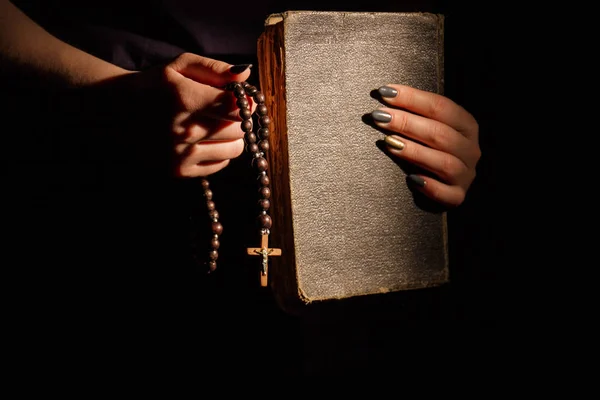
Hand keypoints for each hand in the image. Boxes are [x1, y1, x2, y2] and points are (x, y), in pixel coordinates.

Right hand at [72, 53, 253, 177]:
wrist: (117, 113)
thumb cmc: (155, 86)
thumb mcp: (180, 66)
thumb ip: (215, 69)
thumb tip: (245, 76)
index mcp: (183, 98)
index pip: (235, 107)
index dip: (246, 103)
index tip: (245, 100)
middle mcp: (182, 129)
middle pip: (238, 129)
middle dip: (240, 120)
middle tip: (229, 113)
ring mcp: (180, 153)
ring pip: (234, 149)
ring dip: (233, 138)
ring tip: (218, 127)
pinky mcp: (178, 170)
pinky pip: (220, 164)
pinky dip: (220, 153)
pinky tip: (206, 141)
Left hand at [371, 84, 480, 207]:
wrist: (443, 183)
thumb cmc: (430, 149)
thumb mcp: (428, 127)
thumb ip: (414, 113)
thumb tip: (384, 94)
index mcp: (466, 125)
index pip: (441, 107)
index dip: (412, 99)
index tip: (384, 93)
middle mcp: (470, 149)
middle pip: (440, 133)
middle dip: (407, 123)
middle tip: (380, 117)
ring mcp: (466, 175)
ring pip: (444, 162)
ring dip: (415, 151)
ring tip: (389, 143)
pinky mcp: (457, 197)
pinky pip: (446, 194)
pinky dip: (430, 186)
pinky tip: (411, 179)